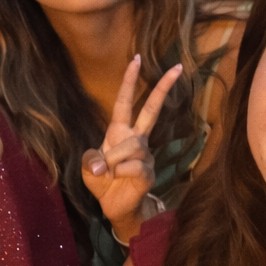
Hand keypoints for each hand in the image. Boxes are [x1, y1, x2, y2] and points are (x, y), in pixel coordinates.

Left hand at [82, 56, 182, 240]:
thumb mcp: (88, 167)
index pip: (125, 102)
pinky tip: (118, 180)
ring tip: (107, 173)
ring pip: (132, 146)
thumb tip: (103, 165)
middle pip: (152, 110)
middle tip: (178, 67)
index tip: (136, 59)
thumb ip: (90, 160)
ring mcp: (145, 155)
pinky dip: (119, 173)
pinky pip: (133, 166)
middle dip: (163, 88)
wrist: (115, 206)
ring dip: (113, 159)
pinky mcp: (148, 172)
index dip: (130, 81)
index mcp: (119, 131)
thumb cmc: (103, 181)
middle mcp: (136, 138)